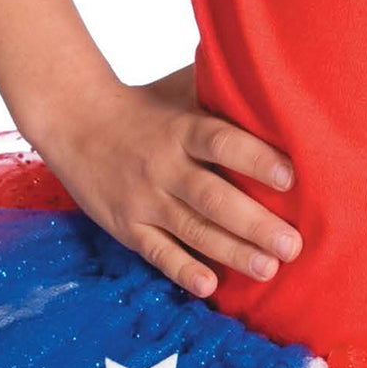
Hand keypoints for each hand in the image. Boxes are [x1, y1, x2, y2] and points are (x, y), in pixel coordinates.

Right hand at [29, 65, 300, 299]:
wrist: (75, 121)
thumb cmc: (144, 106)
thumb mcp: (180, 90)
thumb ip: (221, 91)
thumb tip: (276, 81)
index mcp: (182, 129)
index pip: (221, 143)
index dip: (256, 159)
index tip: (291, 177)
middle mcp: (164, 166)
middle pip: (212, 198)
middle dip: (254, 224)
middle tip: (291, 245)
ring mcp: (143, 199)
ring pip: (192, 230)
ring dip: (231, 252)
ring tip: (268, 269)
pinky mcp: (127, 226)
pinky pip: (156, 252)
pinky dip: (182, 270)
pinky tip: (209, 285)